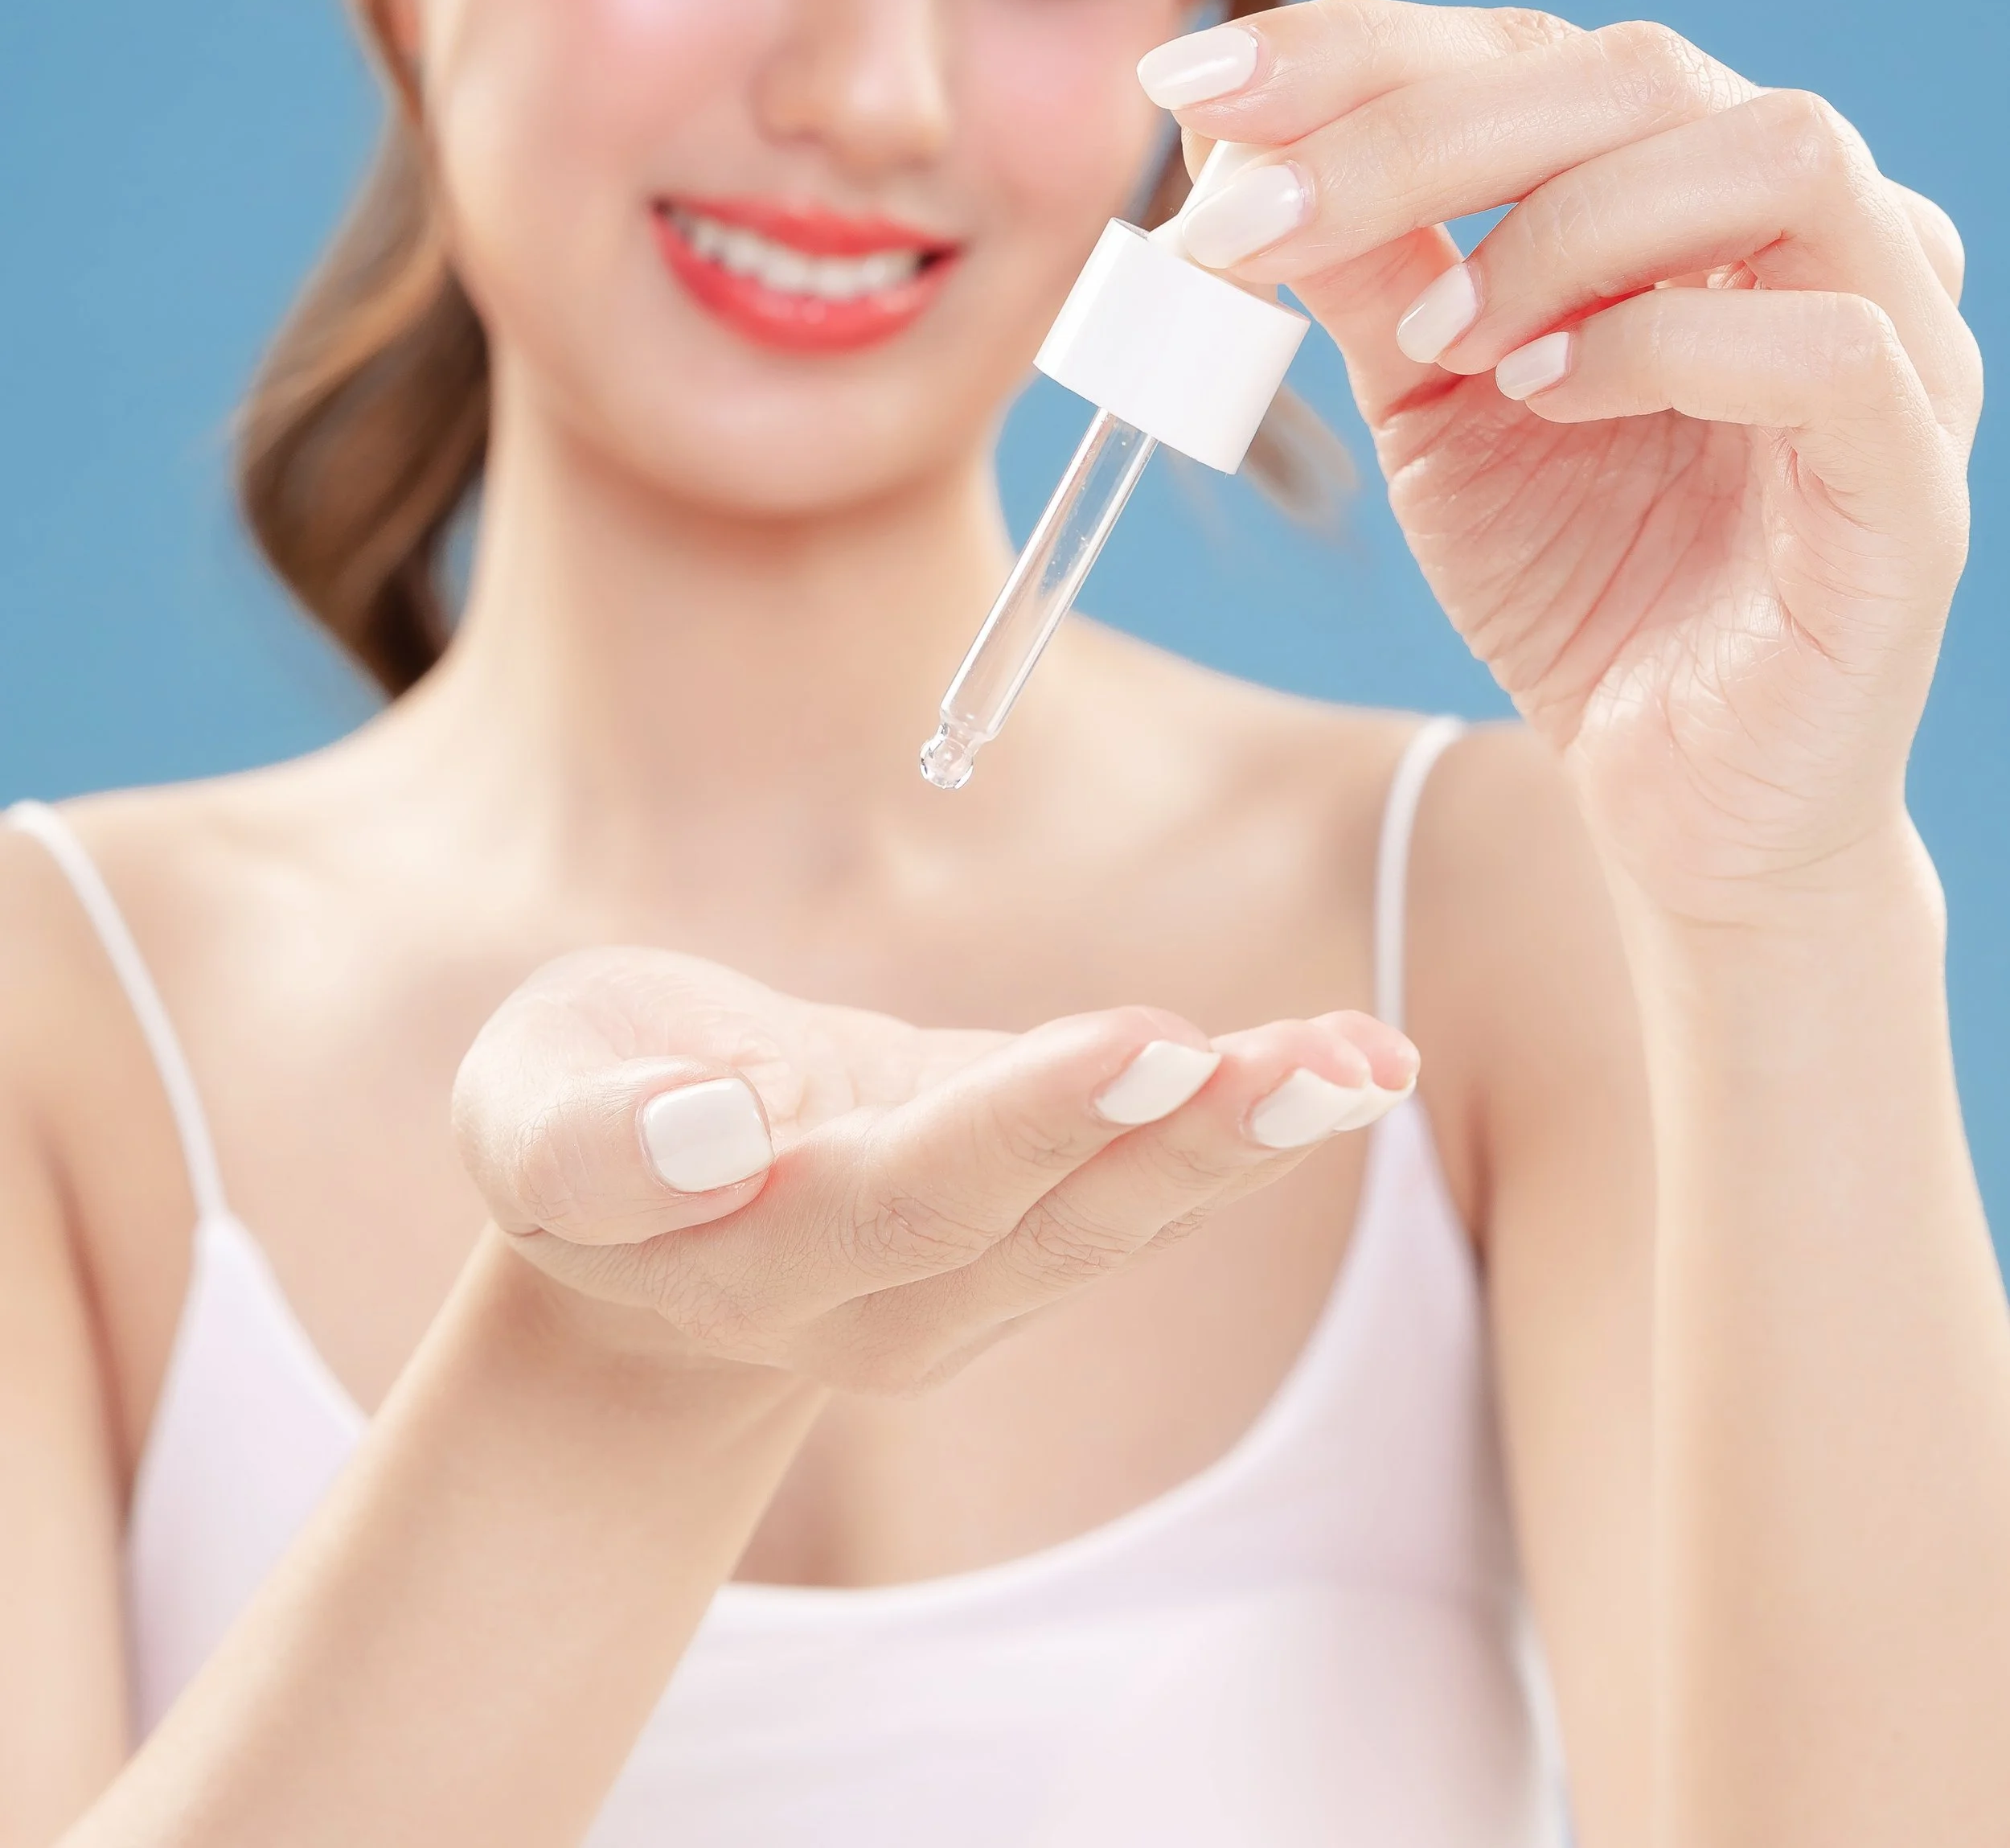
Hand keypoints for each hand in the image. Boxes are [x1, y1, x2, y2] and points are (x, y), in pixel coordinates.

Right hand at [453, 947, 1416, 1386]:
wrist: (643, 1208)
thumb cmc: (581, 1123)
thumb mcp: (525, 1114)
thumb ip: (590, 1142)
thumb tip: (710, 1134)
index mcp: (765, 1255)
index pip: (910, 1198)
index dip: (1024, 1124)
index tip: (1134, 1044)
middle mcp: (896, 1289)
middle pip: (1053, 1220)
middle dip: (1182, 1137)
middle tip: (1305, 1067)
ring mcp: (981, 1262)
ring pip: (1127, 1210)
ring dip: (1252, 1135)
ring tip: (1369, 1064)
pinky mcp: (1038, 1199)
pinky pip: (1154, 1169)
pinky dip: (1256, 1117)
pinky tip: (1364, 1061)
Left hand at [1140, 2, 1981, 910]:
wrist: (1675, 801)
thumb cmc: (1577, 579)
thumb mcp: (1431, 397)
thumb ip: (1366, 266)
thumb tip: (1239, 146)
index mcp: (1695, 186)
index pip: (1539, 50)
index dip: (1359, 50)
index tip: (1190, 84)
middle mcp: (1818, 230)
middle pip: (1639, 72)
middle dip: (1415, 125)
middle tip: (1251, 214)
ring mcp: (1896, 338)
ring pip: (1776, 153)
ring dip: (1563, 224)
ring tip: (1431, 335)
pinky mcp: (1912, 478)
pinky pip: (1832, 346)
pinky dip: (1663, 343)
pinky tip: (1540, 393)